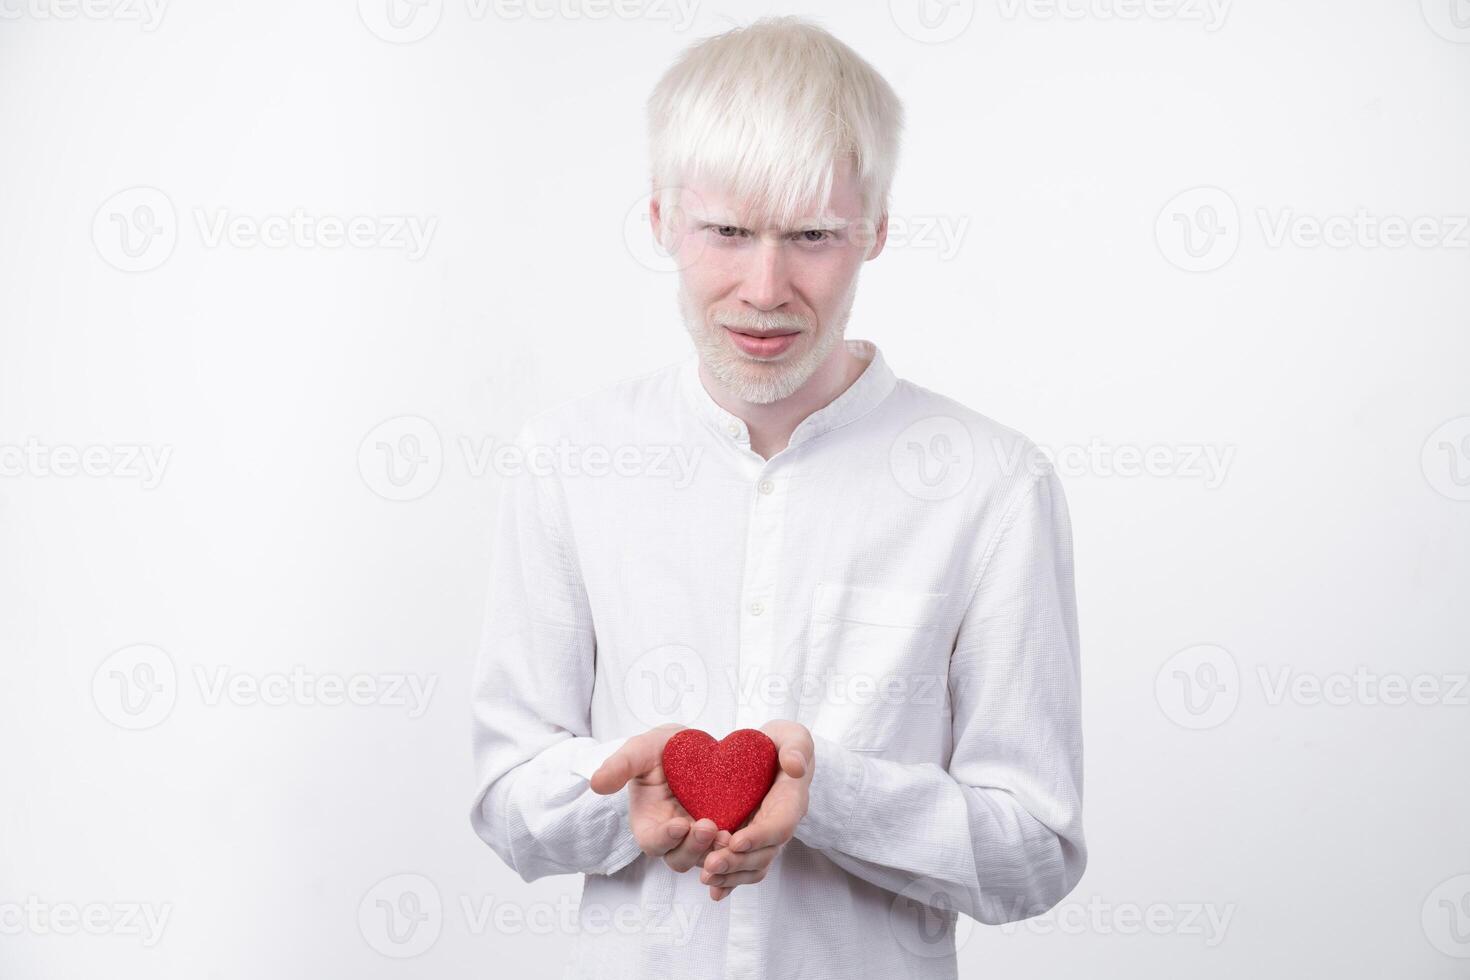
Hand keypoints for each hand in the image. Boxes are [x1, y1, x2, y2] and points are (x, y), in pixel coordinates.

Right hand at [588, 723, 732, 872]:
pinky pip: (729, 853)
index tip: (678, 824)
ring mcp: (699, 839)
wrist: (694, 746)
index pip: (653, 843)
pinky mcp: (724, 834)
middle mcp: (674, 838)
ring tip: (730, 834)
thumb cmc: (661, 750)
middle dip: (694, 847)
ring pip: (706, 860)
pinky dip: (736, 852)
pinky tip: (746, 840)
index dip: (665, 839)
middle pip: (680, 858)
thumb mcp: (640, 750)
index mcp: (649, 824)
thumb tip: (596, 784)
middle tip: (709, 827)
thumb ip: (620, 765)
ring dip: (717, 852)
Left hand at [699, 720, 812, 901]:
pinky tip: (715, 892)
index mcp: (791, 801)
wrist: (771, 755)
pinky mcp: (749, 842)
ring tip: (707, 876)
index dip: (759, 836)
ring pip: (753, 866)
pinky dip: (731, 882)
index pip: (780, 825)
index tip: (735, 841)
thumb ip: (796, 747)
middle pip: (764, 853)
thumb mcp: (791, 735)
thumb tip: (795, 766)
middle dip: (738, 862)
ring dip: (731, 874)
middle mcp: (779, 824)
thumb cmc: (781, 744)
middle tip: (711, 864)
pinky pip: (743, 868)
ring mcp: (764, 837)